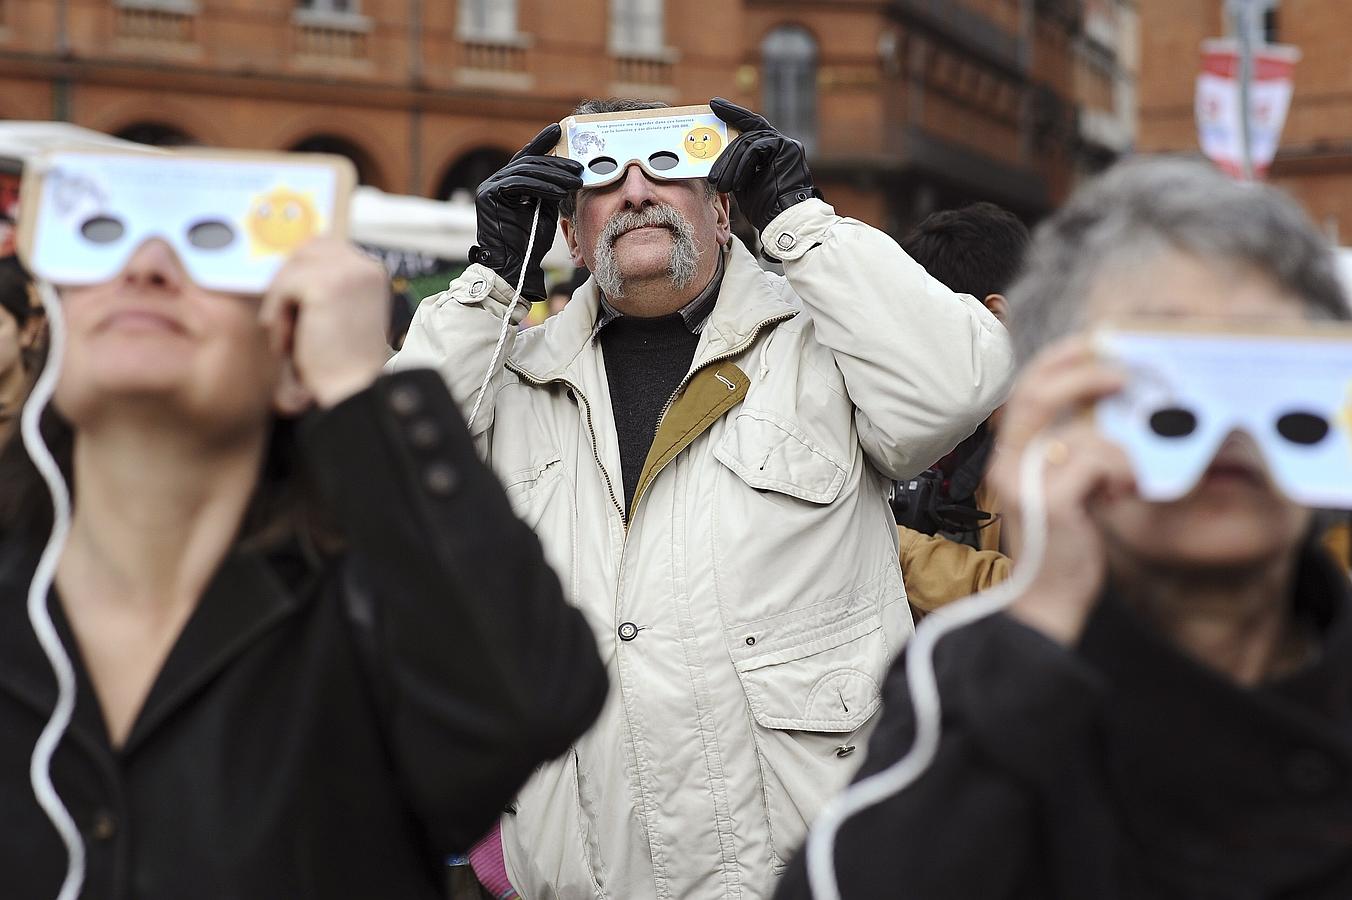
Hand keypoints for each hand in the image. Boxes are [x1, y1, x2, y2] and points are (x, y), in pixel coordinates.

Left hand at [262, 237, 390, 408]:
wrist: (352, 389)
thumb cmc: (341, 360)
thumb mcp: (337, 311)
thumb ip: (323, 284)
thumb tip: (284, 263)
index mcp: (372, 271)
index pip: (323, 247)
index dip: (299, 271)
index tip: (290, 302)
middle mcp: (365, 266)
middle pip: (305, 250)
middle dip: (288, 283)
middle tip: (286, 322)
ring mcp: (349, 273)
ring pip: (291, 267)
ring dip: (280, 301)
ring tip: (291, 335)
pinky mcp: (328, 285)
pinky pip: (283, 286)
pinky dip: (277, 314)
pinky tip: (289, 339)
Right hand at [471, 124, 582, 300]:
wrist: (514, 266)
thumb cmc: (530, 242)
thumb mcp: (545, 208)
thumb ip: (549, 188)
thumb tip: (565, 170)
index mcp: (507, 183)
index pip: (527, 158)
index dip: (542, 142)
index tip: (559, 129)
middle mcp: (495, 182)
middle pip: (528, 162)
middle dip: (556, 163)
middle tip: (579, 166)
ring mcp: (489, 187)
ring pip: (525, 171)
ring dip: (554, 175)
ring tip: (576, 181)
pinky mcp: (488, 196)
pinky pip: (518, 184)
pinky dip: (541, 186)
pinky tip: (560, 192)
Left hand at [708, 97, 818, 233]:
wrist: (786, 220)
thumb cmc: (766, 207)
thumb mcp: (744, 183)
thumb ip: (737, 166)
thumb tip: (716, 158)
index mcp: (770, 149)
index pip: (749, 126)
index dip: (732, 114)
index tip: (714, 104)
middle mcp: (780, 143)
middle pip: (746, 135)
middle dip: (724, 150)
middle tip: (707, 160)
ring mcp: (785, 143)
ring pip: (749, 141)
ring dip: (730, 163)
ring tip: (719, 182)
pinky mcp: (787, 147)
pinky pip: (756, 148)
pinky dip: (743, 165)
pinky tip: (736, 183)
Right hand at [986, 336, 1134, 645]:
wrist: (1044, 606)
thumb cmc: (1059, 550)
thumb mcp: (1065, 491)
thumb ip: (1074, 455)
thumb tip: (1110, 417)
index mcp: (1009, 457)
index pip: (1024, 390)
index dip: (1056, 361)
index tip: (1092, 343)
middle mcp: (1007, 464)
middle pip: (1036, 395)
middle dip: (1082, 375)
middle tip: (1122, 374)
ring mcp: (1023, 483)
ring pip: (1082, 436)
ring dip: (1120, 454)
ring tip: (1128, 481)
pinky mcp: (1049, 504)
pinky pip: (1096, 464)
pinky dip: (1120, 475)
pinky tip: (1121, 495)